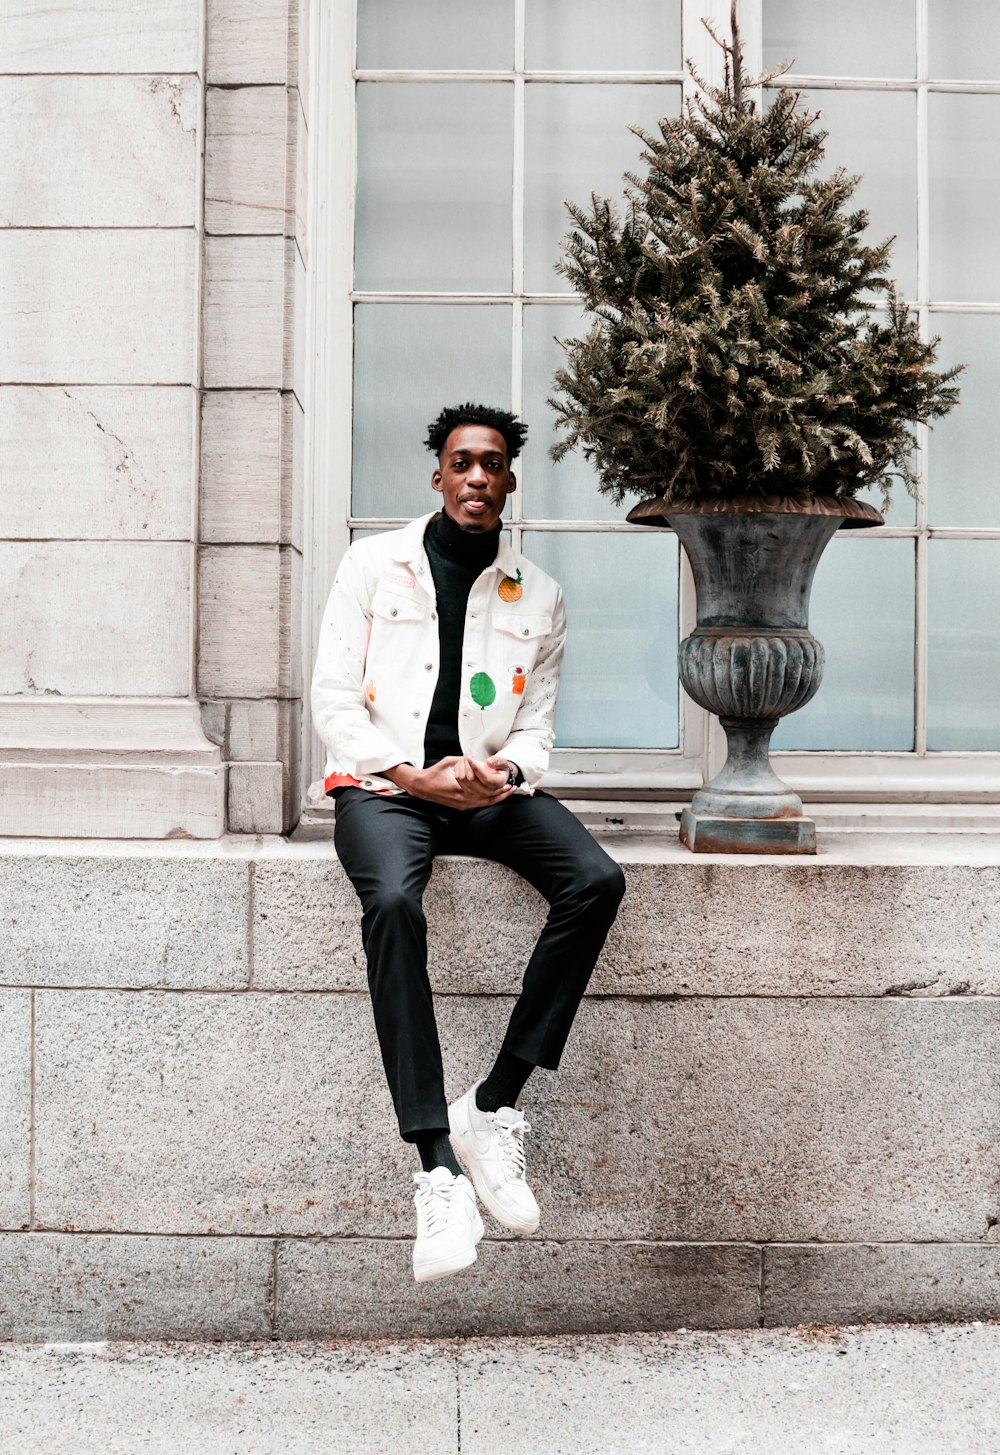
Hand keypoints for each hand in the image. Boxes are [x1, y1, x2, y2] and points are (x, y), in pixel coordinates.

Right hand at [385, 756, 512, 808]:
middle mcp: (462, 800)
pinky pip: (477, 804)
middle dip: (501, 795)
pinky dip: (487, 800)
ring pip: (483, 804)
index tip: (507, 783)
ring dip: (496, 798)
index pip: (484, 791)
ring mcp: (461, 805)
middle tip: (512, 789)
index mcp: (461, 789)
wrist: (422, 787)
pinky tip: (494, 796)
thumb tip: (474, 758)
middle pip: (487, 800)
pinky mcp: (460, 806)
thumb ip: (462, 760)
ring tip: (506, 793)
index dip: (498, 788)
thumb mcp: (448, 762)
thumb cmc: (434, 773)